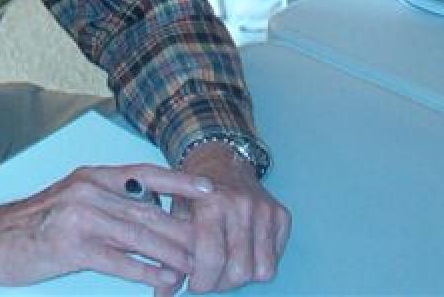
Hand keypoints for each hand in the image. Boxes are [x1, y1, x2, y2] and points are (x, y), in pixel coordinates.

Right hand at [0, 163, 212, 289]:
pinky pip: (118, 260)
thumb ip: (109, 200)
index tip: (210, 189)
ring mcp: (81, 218)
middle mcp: (91, 191)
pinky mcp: (71, 247)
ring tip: (195, 267)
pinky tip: (163, 282)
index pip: (146, 174)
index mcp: (93, 176)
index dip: (180, 181)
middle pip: (149, 210)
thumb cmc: (35, 224)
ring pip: (139, 236)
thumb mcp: (74, 198)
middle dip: (183, 229)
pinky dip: (144, 272)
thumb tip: (149, 208)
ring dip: (171, 254)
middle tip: (211, 242)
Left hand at [170, 141, 290, 294]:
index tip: (194, 283)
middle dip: (221, 284)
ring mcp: (265, 209)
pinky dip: (259, 264)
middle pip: (239, 270)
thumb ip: (168, 256)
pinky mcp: (281, 215)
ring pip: (262, 270)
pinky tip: (241, 254)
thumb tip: (162, 295)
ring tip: (225, 267)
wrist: (220, 161)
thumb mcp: (174, 217)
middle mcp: (242, 205)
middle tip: (209, 278)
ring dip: (242, 277)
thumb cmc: (193, 194)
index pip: (212, 259)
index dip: (202, 282)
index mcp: (212, 203)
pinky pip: (275, 259)